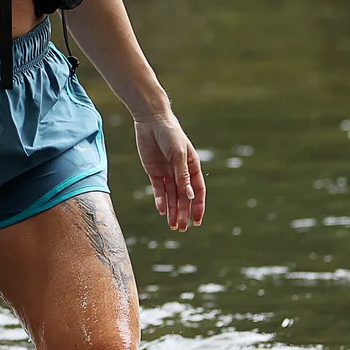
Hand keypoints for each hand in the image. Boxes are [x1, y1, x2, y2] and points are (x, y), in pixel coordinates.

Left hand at [134, 112, 205, 230]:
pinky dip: (160, 200)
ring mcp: (167, 172)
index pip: (198, 190)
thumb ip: (183, 175)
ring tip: (172, 226)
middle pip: (183, 197)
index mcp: (192, 166)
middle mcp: (181, 171)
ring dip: (172, 211)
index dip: (198, 206)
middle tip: (181, 229)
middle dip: (183, 213)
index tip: (197, 221)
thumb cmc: (169, 133)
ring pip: (171, 196)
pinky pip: (158, 189)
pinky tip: (161, 211)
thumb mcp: (178, 153)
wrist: (151, 120)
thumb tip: (190, 196)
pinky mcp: (154, 171)